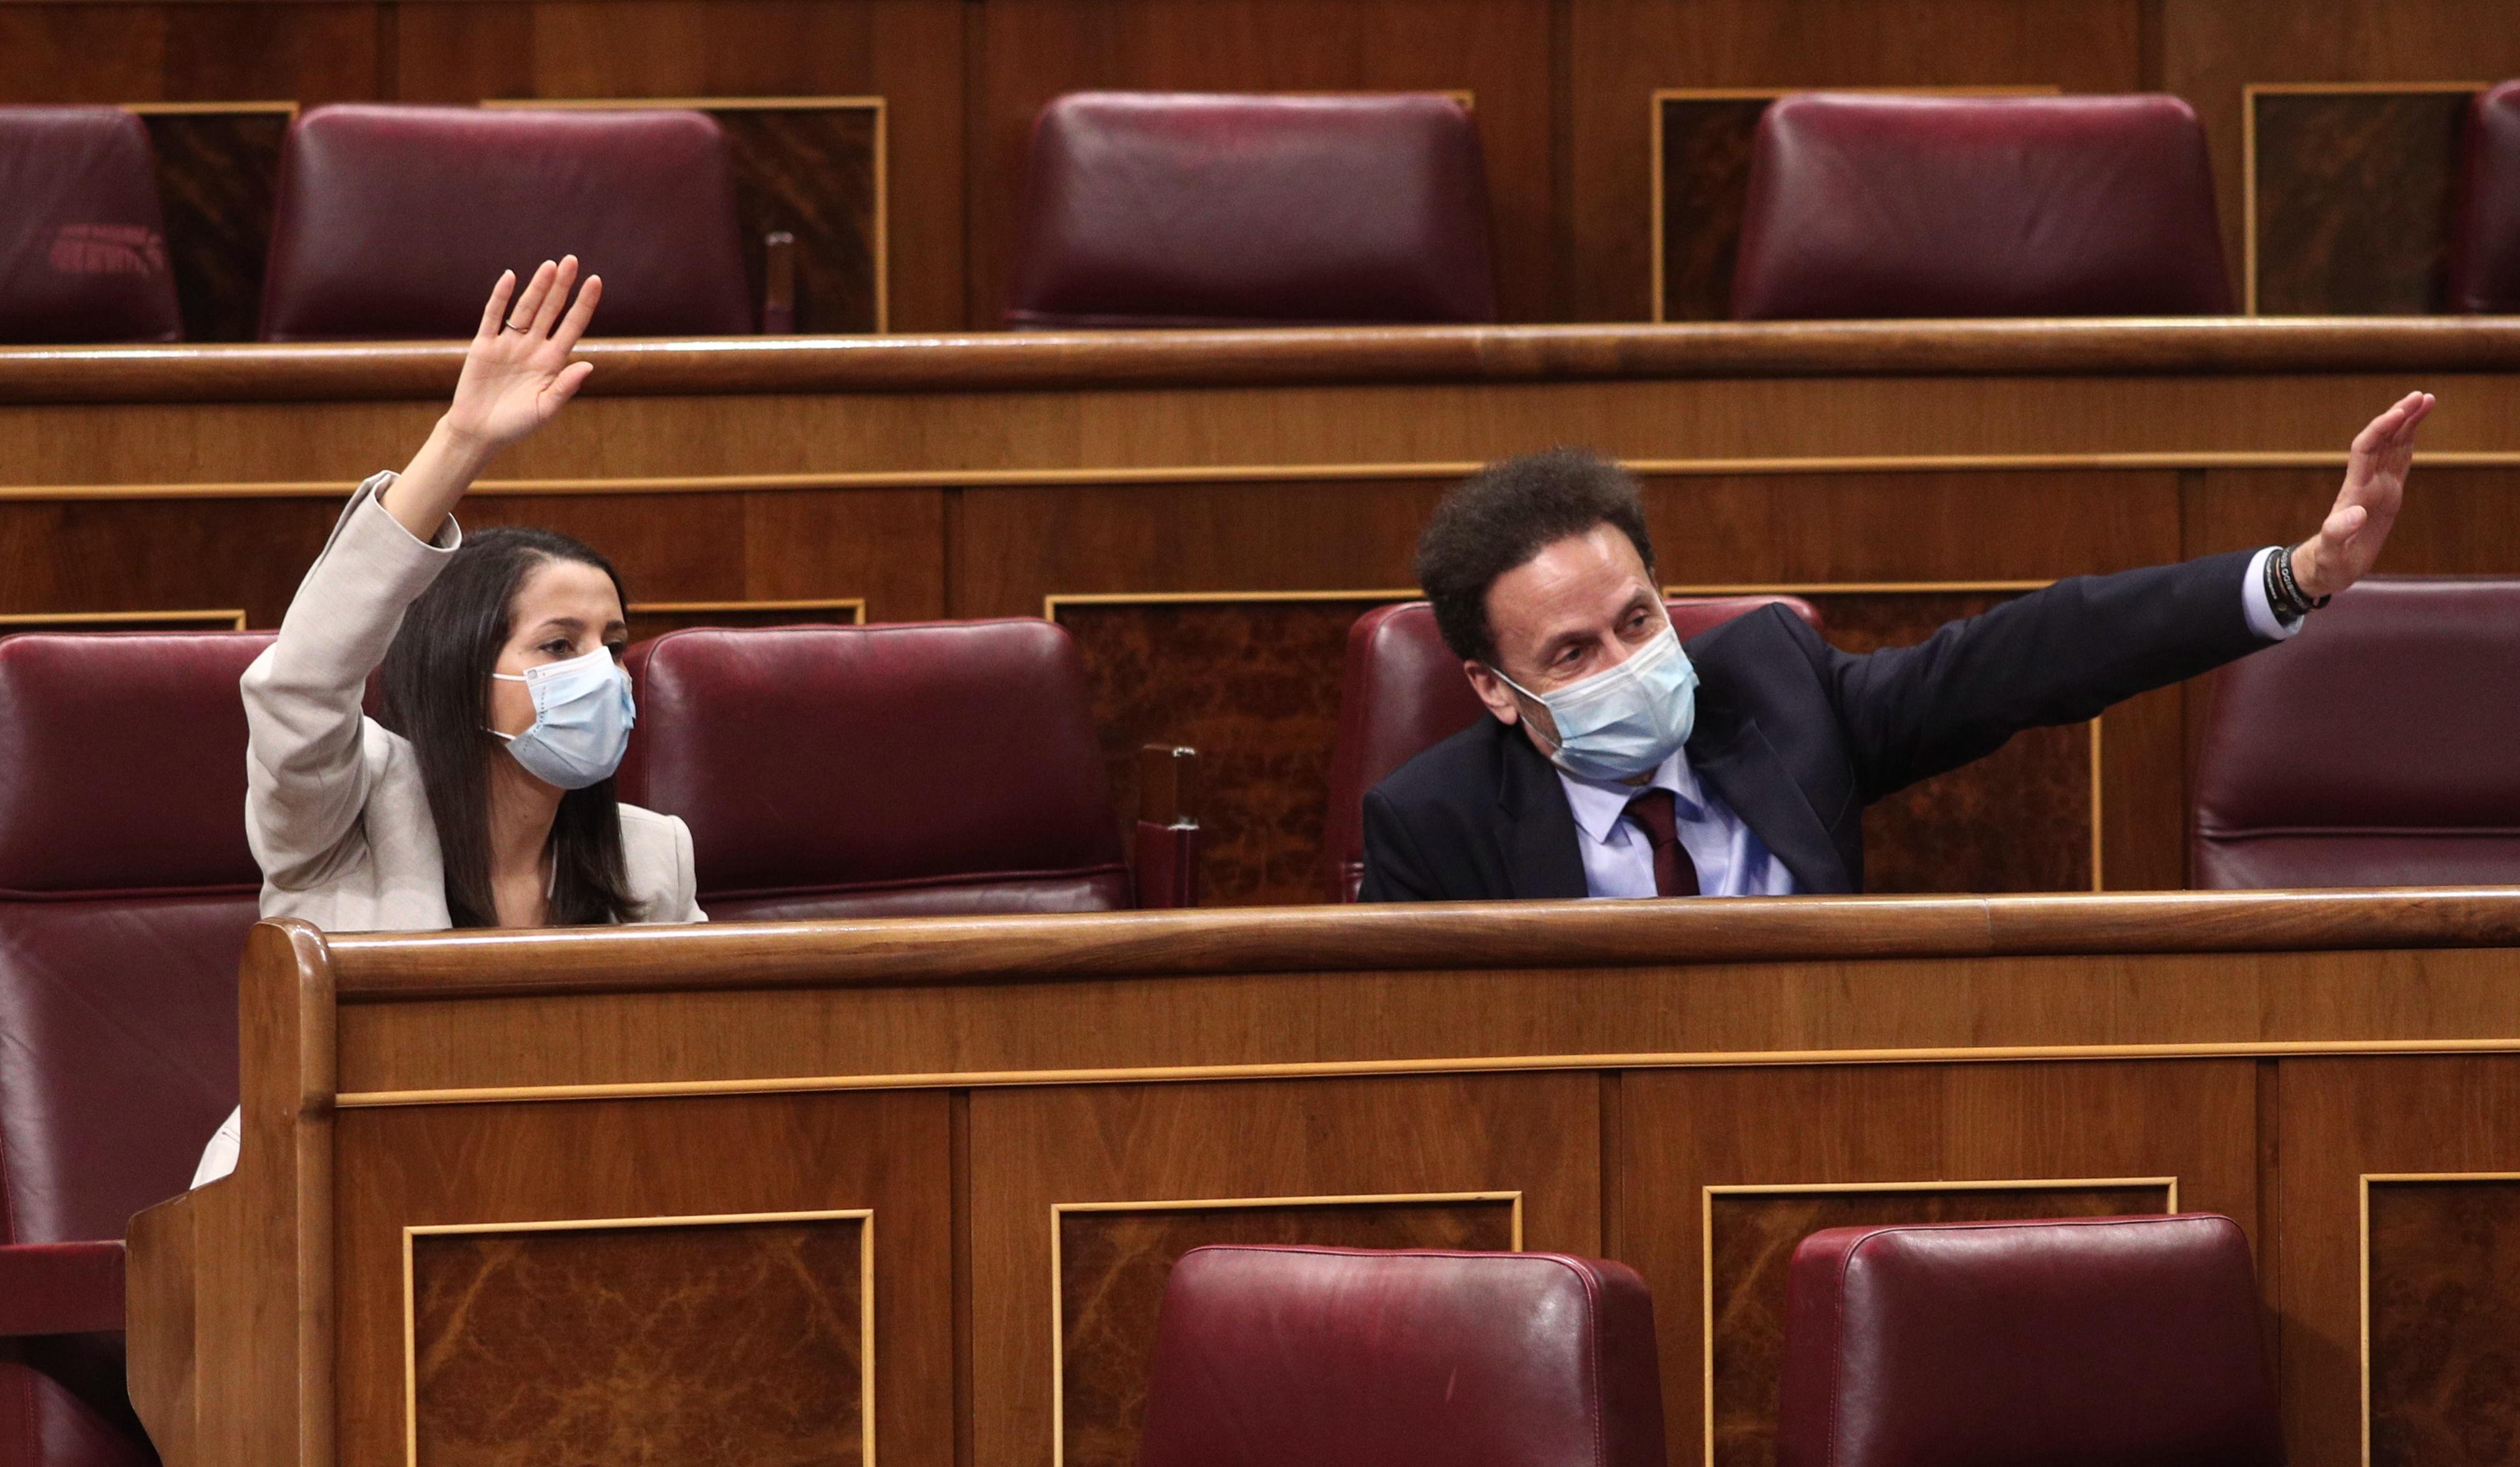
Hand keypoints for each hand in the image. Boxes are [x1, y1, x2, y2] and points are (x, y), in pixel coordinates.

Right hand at [377, 259, 600, 541]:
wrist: (480, 432)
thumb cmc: (516, 425)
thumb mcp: (545, 409)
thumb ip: (566, 387)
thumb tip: (589, 365)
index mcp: (552, 362)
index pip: (572, 326)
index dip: (583, 304)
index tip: (596, 281)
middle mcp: (533, 347)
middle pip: (551, 310)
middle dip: (562, 286)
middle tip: (572, 260)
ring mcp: (509, 344)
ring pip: (526, 309)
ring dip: (537, 286)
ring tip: (550, 265)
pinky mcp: (485, 345)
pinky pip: (493, 316)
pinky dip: (501, 297)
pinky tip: (510, 278)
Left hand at [2292, 390, 2432, 598]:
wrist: (2328, 567)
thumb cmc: (2327, 562)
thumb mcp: (2330, 553)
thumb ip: (2337, 533)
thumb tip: (2355, 514)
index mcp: (2355, 492)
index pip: (2366, 450)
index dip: (2381, 429)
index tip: (2399, 412)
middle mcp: (2366, 483)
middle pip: (2382, 440)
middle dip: (2399, 416)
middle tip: (2421, 396)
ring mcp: (2377, 487)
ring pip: (2393, 447)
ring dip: (2407, 423)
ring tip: (2426, 400)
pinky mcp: (2386, 495)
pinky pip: (2398, 462)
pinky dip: (2408, 443)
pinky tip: (2415, 427)